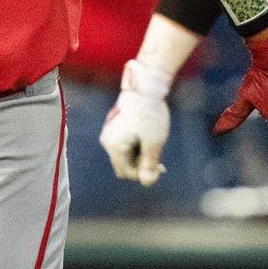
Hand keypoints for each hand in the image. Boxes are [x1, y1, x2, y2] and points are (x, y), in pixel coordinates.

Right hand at [99, 59, 170, 185]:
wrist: (145, 86)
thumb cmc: (149, 114)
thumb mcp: (153, 141)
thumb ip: (149, 164)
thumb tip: (147, 182)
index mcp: (113, 145)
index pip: (126, 172)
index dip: (143, 174)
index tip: (160, 166)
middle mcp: (107, 140)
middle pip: (124, 164)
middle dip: (141, 164)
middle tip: (159, 157)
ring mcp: (110, 132)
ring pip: (126, 154)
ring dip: (140, 153)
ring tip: (155, 141)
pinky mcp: (116, 126)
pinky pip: (125, 143)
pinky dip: (137, 144)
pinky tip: (149, 135)